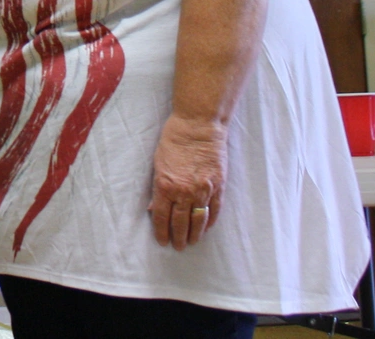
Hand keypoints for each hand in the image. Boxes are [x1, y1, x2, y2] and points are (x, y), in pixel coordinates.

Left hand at [149, 114, 226, 249]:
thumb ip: (158, 188)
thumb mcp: (158, 163)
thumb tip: (156, 207)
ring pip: (199, 220)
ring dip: (195, 234)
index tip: (162, 241)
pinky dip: (210, 220)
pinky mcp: (218, 185)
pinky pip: (215, 209)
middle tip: (178, 247)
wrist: (198, 126)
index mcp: (165, 185)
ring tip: (192, 242)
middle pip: (181, 222)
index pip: (162, 217)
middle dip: (179, 237)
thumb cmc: (173, 140)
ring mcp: (203, 189)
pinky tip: (207, 227)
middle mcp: (184, 191)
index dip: (162, 232)